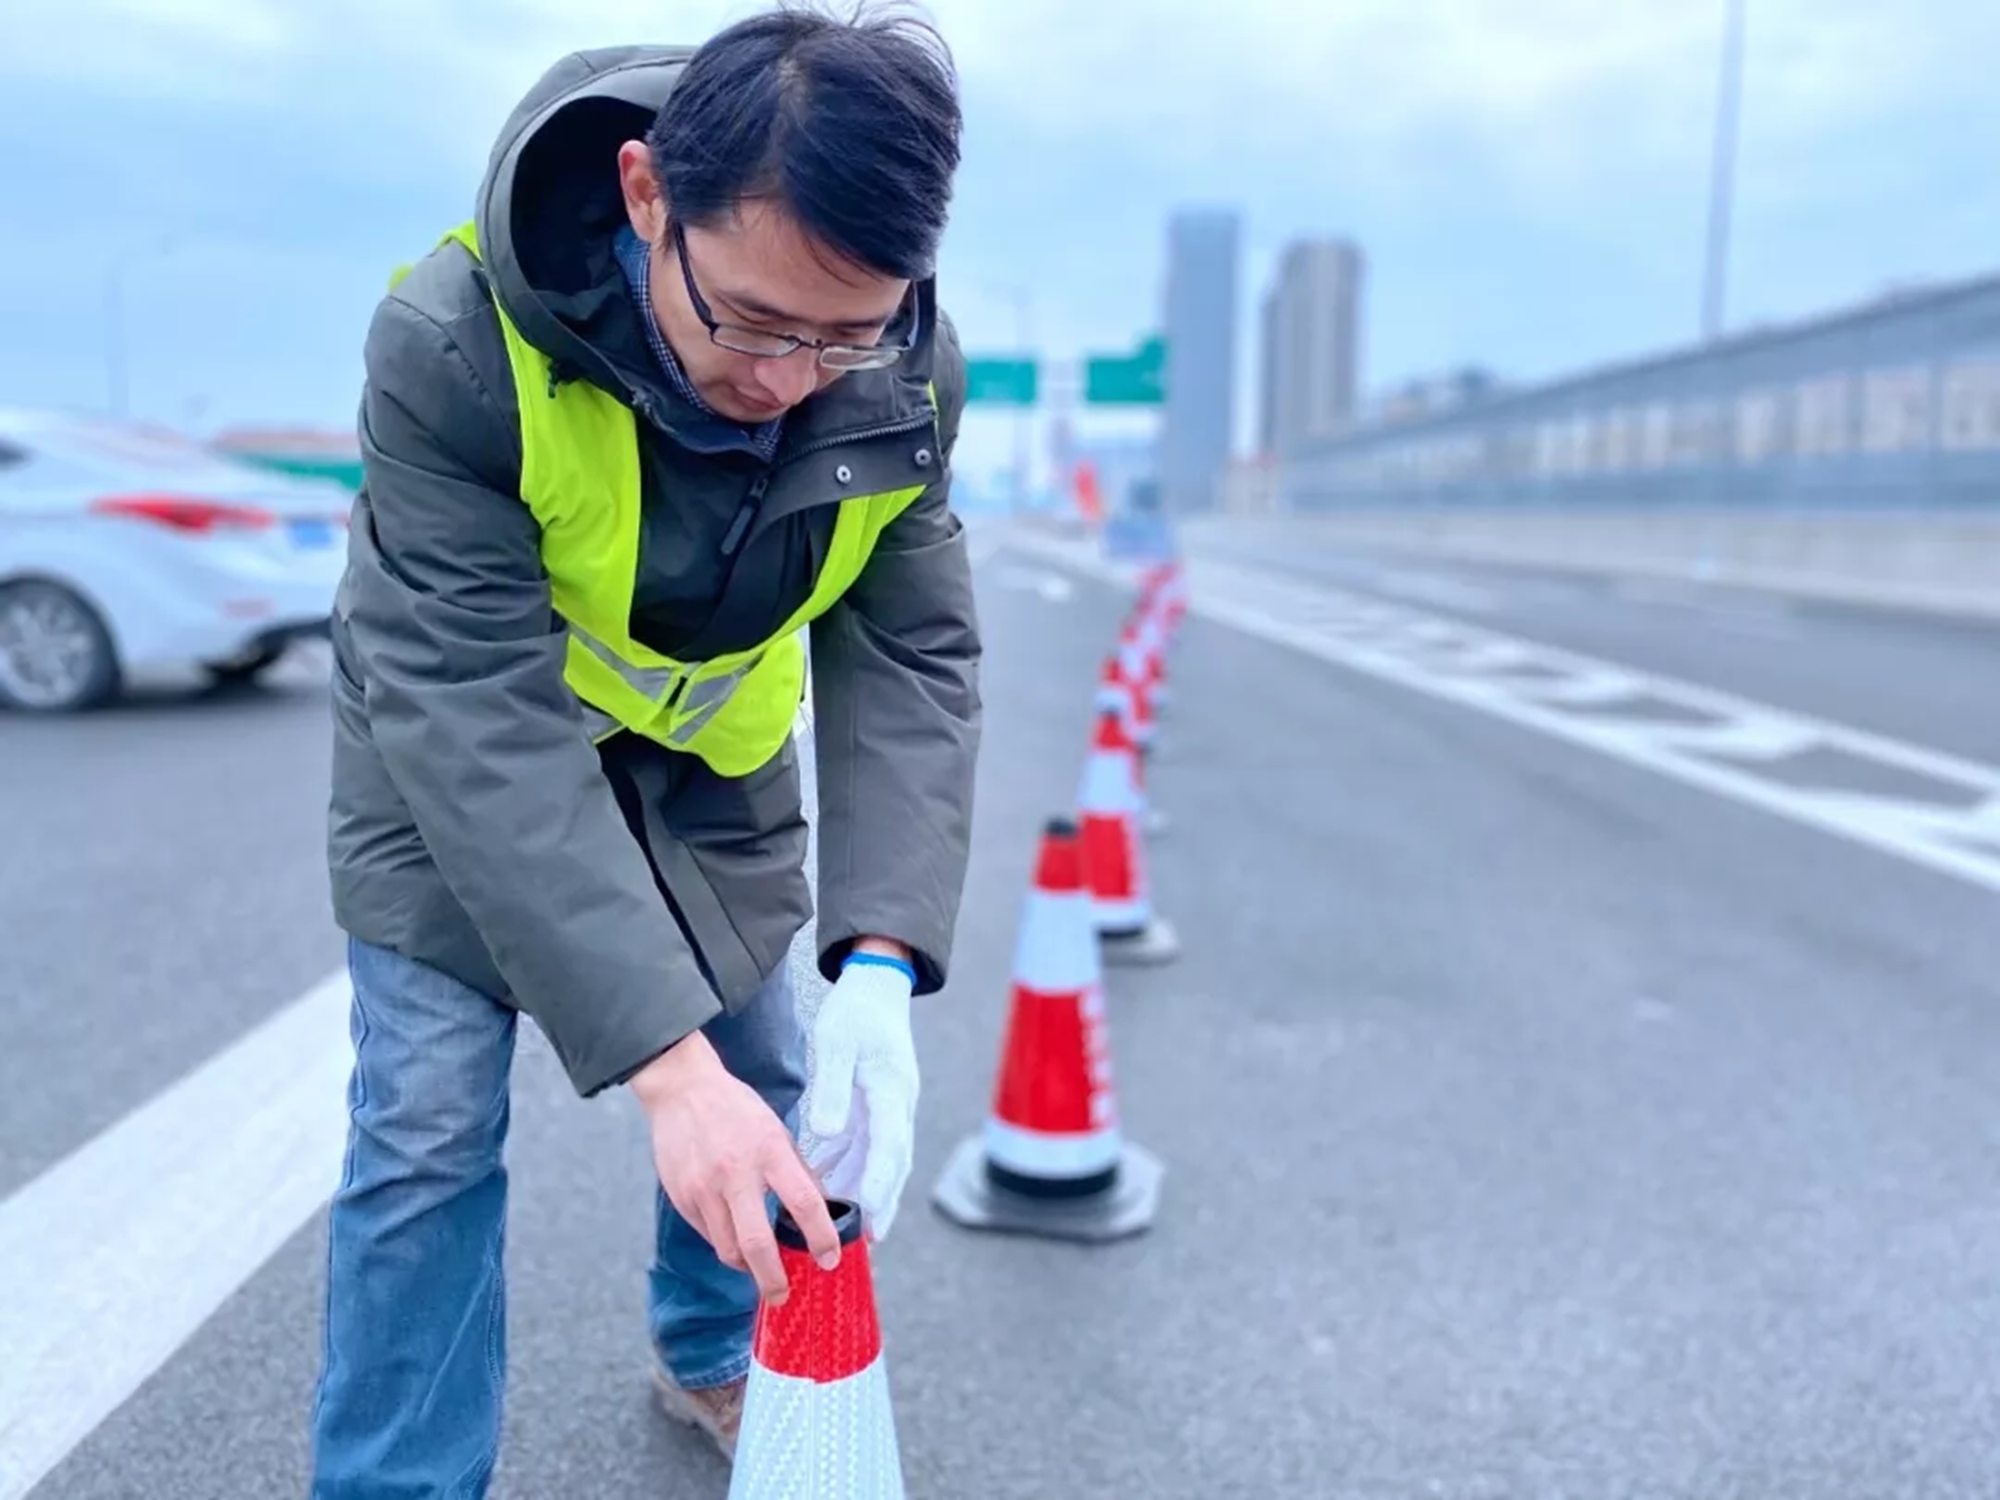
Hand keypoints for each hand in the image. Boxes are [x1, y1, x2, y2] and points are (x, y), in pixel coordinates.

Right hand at [631, 1031, 841, 1304]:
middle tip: (783, 1295)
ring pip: (728, 1250)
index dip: (820, 1237)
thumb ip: (798, 1171)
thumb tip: (822, 1211)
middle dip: (773, 1279)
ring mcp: (703, 1189)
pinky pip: (709, 1236)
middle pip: (756, 1244)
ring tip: (760, 1269)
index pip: (803, 1202)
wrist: (681, 1089)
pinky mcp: (682, 1199)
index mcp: (768, 1150)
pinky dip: (726, 1244)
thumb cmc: (736, 1110)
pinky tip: (734, 1236)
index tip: (829, 1260)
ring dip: (747, 1267)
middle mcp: (734, 1173)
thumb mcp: (776, 1130)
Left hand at [804, 945, 919, 1239]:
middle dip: (884, 1201)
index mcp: (892, 1089)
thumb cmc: (855, 1010)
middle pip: (893, 1162)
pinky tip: (823, 1182)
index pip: (889, 1144)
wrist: (876, 985)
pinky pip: (864, 1142)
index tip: (868, 1213)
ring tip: (845, 1224)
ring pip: (880, 1157)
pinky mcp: (877, 1103)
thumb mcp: (836, 1041)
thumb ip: (832, 1086)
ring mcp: (890, 1106)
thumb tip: (826, 1132)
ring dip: (864, 1189)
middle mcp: (898, 1104)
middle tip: (872, 1238)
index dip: (879, 1181)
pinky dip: (848, 1165)